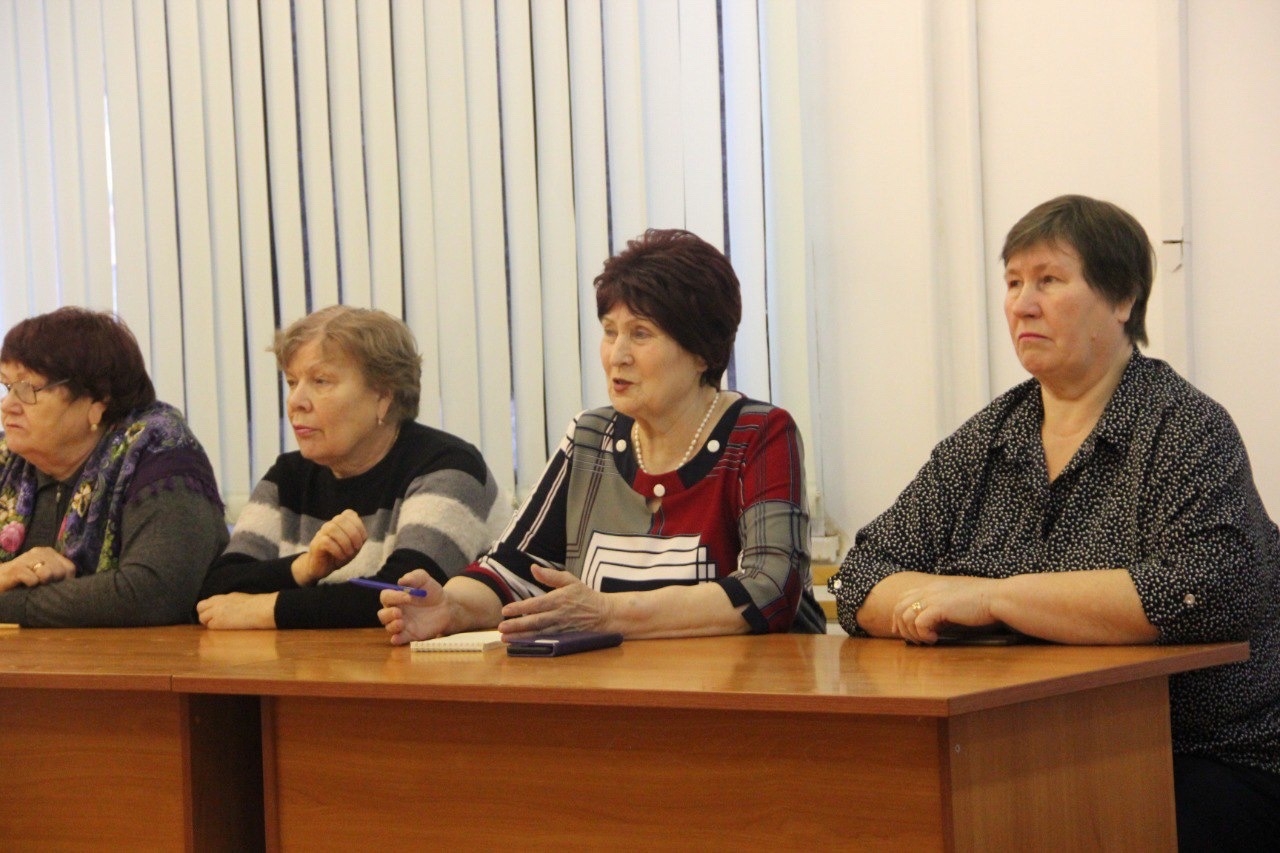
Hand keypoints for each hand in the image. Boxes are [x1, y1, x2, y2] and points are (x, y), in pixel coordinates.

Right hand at [0, 547, 75, 591]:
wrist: (0, 582)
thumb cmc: (23, 582)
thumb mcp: (45, 578)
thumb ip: (59, 577)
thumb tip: (74, 584)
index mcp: (49, 553)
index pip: (69, 568)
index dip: (65, 581)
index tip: (54, 585)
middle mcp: (39, 552)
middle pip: (60, 571)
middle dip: (53, 583)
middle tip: (40, 586)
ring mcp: (26, 558)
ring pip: (47, 573)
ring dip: (42, 584)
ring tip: (32, 585)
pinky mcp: (15, 569)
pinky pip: (33, 579)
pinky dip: (31, 585)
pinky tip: (25, 585)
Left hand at [197, 592, 279, 628]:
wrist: (260, 609)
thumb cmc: (257, 606)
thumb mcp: (240, 599)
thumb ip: (229, 603)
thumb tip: (226, 609)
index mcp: (224, 597)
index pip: (207, 602)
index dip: (208, 609)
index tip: (214, 615)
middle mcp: (217, 602)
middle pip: (200, 607)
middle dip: (204, 614)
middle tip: (212, 621)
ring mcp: (216, 612)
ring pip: (202, 618)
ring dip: (208, 623)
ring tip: (220, 627)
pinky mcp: (218, 622)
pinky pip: (210, 626)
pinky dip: (215, 628)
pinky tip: (224, 629)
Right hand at [291, 510, 367, 584]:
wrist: (322, 568)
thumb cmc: (339, 555)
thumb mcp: (353, 546)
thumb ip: (358, 538)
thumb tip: (362, 535)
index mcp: (339, 523)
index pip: (349, 514)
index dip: (359, 526)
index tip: (361, 542)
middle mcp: (329, 525)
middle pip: (341, 519)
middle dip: (353, 534)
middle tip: (356, 548)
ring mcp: (321, 533)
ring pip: (332, 528)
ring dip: (345, 543)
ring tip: (349, 553)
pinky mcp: (316, 544)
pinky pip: (326, 541)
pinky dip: (337, 550)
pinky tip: (341, 557)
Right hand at [377, 569, 450, 644]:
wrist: (446, 607)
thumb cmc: (432, 592)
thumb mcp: (425, 580)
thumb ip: (414, 576)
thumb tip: (401, 581)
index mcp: (396, 598)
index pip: (386, 597)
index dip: (393, 596)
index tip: (408, 596)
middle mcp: (396, 611)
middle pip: (382, 614)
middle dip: (388, 614)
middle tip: (399, 612)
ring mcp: (402, 624)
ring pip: (388, 627)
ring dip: (392, 626)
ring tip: (401, 622)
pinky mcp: (409, 635)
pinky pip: (398, 640)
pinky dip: (395, 640)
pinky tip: (397, 638)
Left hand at [497, 564, 612, 639]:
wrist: (604, 614)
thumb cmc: (584, 595)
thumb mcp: (570, 581)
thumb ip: (551, 576)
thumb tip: (533, 568)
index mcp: (559, 599)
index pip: (536, 604)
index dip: (520, 608)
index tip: (505, 611)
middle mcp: (559, 614)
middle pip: (535, 621)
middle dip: (517, 625)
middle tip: (500, 628)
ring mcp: (562, 628)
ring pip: (538, 633)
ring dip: (521, 637)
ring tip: (505, 639)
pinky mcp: (564, 638)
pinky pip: (546, 641)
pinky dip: (533, 643)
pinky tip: (521, 644)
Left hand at [892, 576, 997, 643]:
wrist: (997, 598)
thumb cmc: (982, 603)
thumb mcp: (956, 603)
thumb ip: (942, 609)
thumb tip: (933, 625)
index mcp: (933, 587)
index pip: (904, 598)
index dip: (898, 615)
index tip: (901, 630)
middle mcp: (929, 590)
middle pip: (899, 607)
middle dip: (900, 627)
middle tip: (912, 641)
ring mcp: (933, 598)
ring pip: (905, 616)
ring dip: (913, 633)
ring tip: (927, 640)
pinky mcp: (940, 607)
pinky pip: (919, 623)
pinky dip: (923, 634)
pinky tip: (935, 639)